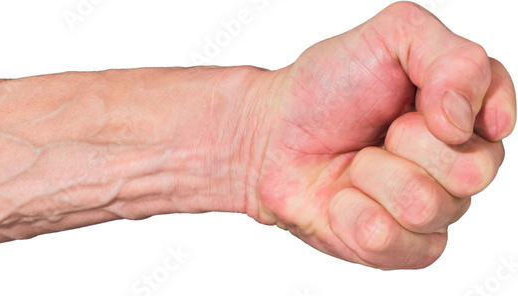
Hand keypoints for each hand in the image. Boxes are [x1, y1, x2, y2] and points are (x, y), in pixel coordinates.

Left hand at [248, 2, 515, 268]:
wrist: (268, 134)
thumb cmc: (328, 88)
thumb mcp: (391, 36)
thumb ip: (451, 56)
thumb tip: (466, 121)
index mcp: (467, 114)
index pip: (499, 117)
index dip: (459, 110)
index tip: (420, 104)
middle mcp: (460, 163)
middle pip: (474, 172)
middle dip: (408, 143)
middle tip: (378, 132)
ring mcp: (433, 210)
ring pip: (428, 208)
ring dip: (374, 177)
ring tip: (353, 163)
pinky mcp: (400, 248)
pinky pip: (397, 244)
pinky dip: (354, 215)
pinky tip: (340, 198)